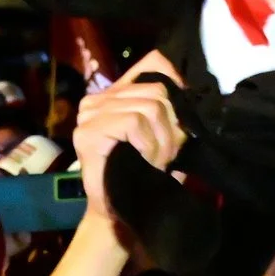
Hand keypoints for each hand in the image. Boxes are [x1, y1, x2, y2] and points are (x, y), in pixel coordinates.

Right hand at [70, 50, 185, 216]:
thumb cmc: (143, 175)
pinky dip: (148, 145)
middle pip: (157, 90)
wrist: (118, 212)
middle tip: (166, 155)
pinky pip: (133, 122)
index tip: (180, 118)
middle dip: (171, 127)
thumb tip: (186, 90)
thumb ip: (170, 111)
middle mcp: (99, 99)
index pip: (154, 63)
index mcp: (117, 95)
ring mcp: (90, 114)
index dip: (175, 83)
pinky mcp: (88, 131)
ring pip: (149, 107)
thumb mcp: (165, 138)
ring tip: (155, 161)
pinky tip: (143, 161)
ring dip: (161, 142)